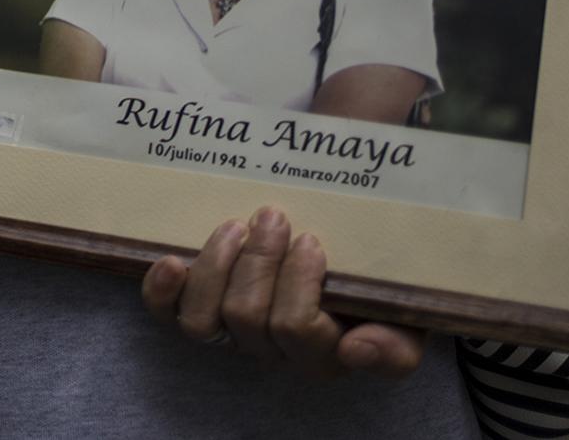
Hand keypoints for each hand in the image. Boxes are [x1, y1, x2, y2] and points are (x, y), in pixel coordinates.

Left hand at [140, 207, 426, 380]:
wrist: (349, 242)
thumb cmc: (378, 279)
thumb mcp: (407, 312)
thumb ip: (396, 346)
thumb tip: (356, 350)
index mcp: (324, 353)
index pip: (297, 330)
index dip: (298, 283)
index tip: (312, 239)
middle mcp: (273, 350)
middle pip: (247, 318)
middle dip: (259, 260)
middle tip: (274, 216)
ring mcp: (232, 331)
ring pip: (204, 320)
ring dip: (216, 265)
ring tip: (236, 225)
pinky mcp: (199, 308)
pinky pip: (170, 315)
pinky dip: (161, 291)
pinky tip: (171, 261)